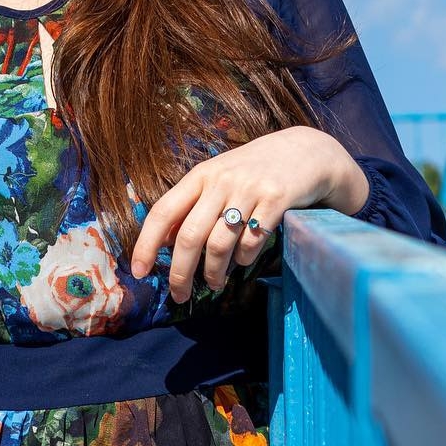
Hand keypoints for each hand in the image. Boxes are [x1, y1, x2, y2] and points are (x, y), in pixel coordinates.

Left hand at [127, 126, 368, 302]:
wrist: (306, 151)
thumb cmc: (255, 170)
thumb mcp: (218, 177)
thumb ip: (193, 204)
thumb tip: (163, 241)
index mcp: (201, 175)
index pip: (163, 211)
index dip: (146, 244)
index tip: (139, 272)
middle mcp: (221, 180)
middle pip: (189, 236)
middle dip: (180, 272)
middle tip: (179, 294)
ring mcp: (250, 189)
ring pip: (220, 244)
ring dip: (214, 272)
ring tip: (215, 283)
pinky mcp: (277, 199)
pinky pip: (252, 242)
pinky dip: (244, 260)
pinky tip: (243, 262)